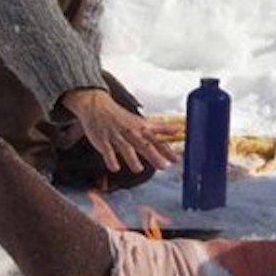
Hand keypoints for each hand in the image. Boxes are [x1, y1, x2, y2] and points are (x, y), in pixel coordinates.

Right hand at [61, 88, 180, 173]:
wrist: (97, 106)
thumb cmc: (121, 117)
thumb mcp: (142, 121)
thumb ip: (159, 128)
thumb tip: (178, 130)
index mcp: (141, 127)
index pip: (157, 139)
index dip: (167, 150)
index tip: (176, 159)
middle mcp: (131, 132)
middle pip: (144, 144)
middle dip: (154, 155)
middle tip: (163, 166)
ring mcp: (116, 136)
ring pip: (125, 147)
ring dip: (132, 159)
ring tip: (139, 169)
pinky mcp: (103, 140)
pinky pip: (107, 150)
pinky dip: (111, 159)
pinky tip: (115, 168)